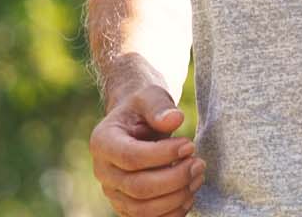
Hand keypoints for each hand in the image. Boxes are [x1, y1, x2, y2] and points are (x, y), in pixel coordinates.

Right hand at [89, 87, 204, 215]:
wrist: (136, 124)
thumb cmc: (143, 109)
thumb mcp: (150, 96)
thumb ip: (159, 106)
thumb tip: (175, 119)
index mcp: (102, 142)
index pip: (131, 157)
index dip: (163, 155)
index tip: (189, 145)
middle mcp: (103, 172)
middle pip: (138, 188)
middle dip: (175, 178)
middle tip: (199, 164)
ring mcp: (113, 193)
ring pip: (142, 209)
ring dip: (176, 197)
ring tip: (197, 177)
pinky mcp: (126, 206)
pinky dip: (171, 213)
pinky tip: (189, 195)